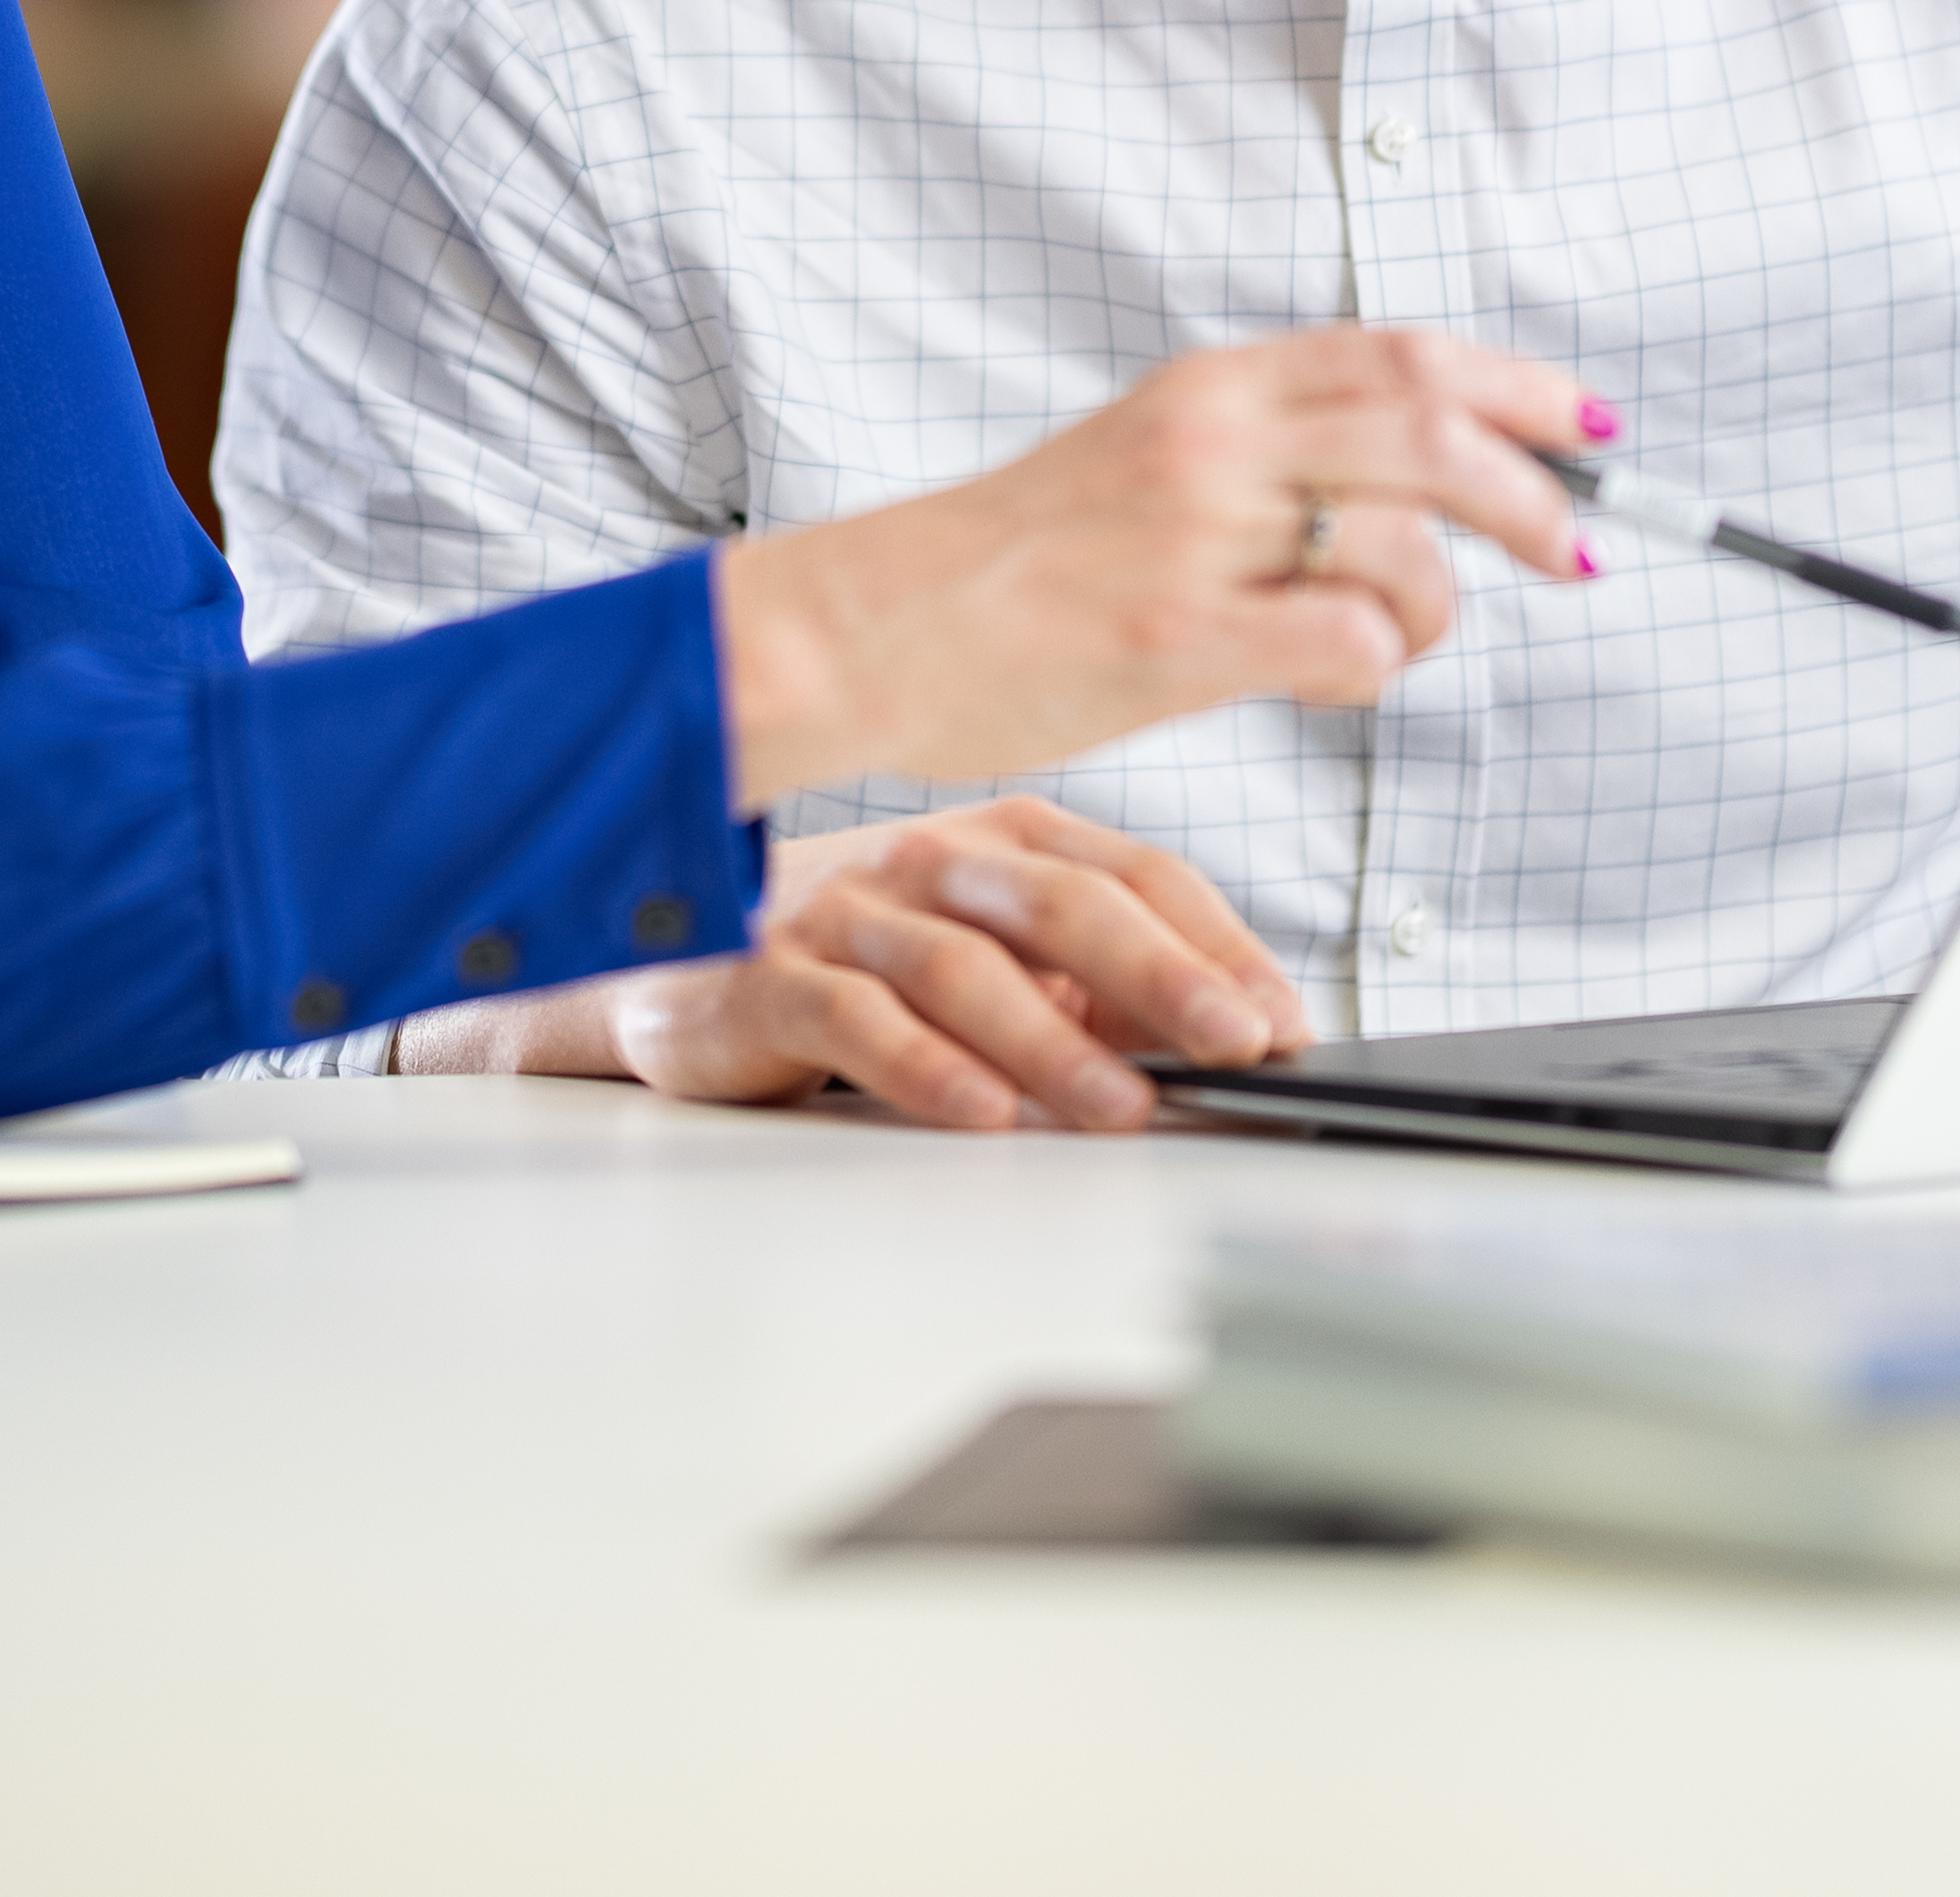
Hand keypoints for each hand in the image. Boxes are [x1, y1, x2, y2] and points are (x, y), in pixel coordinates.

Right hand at [400, 799, 1309, 1132]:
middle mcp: (930, 860)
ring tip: (1121, 1109)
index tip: (1281, 1020)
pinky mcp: (769, 975)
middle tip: (1234, 1044)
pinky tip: (980, 1115)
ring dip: (1055, 1045)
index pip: (1135, 874)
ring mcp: (847, 912)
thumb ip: (1097, 991)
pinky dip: (925, 1068)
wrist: (678, 973)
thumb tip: (1231, 1036)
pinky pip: (855, 1018)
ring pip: (967, 968)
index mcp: (1002, 843)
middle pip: (1063, 904)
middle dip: (1163, 978)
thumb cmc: (861, 966)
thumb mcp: (997, 967)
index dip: (1218, 944)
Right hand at [709, 326, 1601, 806]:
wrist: (873, 625)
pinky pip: (1349, 640)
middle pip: (1434, 432)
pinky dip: (1376, 666)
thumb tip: (1402, 483)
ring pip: (1407, 547)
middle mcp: (1209, 442)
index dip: (1517, 384)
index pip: (1402, 354)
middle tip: (1577, 551)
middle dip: (1537, 494)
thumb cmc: (1006, 563)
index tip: (1588, 423)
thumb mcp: (1139, 459)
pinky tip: (1328, 678)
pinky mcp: (1177, 635)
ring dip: (1443, 609)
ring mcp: (1194, 537)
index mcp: (1206, 389)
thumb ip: (1260, 455)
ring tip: (1397, 645)